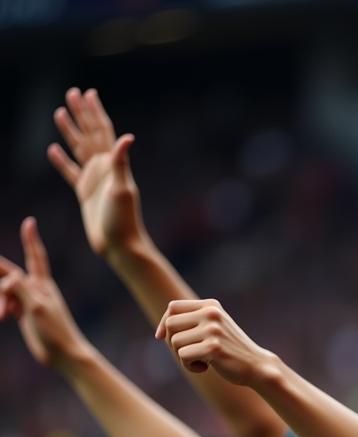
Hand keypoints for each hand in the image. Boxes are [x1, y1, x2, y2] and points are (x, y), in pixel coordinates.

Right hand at [0, 218, 92, 371]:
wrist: (65, 355)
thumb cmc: (56, 333)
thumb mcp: (38, 310)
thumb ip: (23, 291)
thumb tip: (9, 276)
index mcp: (43, 285)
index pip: (35, 256)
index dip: (30, 239)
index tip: (30, 222)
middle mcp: (35, 289)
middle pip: (9, 272)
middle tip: (0, 289)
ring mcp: (29, 300)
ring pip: (4, 289)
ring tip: (1, 316)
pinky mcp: (25, 313)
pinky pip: (6, 302)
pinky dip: (1, 307)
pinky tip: (2, 317)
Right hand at [48, 88, 144, 258]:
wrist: (120, 245)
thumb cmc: (124, 219)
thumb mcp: (122, 188)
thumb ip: (121, 162)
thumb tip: (128, 137)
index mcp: (112, 164)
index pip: (102, 131)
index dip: (94, 112)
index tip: (88, 93)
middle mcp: (104, 168)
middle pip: (89, 134)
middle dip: (80, 113)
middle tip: (71, 93)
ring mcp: (94, 180)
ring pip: (78, 148)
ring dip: (69, 131)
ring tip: (59, 113)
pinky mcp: (84, 193)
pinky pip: (70, 172)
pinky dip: (61, 161)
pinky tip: (53, 150)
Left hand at [156, 299, 274, 381]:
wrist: (257, 366)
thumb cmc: (231, 350)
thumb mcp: (214, 329)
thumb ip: (193, 323)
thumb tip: (161, 331)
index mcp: (211, 306)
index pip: (173, 307)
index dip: (163, 323)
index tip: (162, 338)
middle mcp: (211, 314)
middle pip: (170, 324)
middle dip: (172, 343)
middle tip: (187, 354)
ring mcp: (213, 330)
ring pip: (175, 342)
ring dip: (181, 357)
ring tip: (200, 361)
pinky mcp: (213, 347)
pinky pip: (184, 356)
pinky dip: (190, 366)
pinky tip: (205, 368)